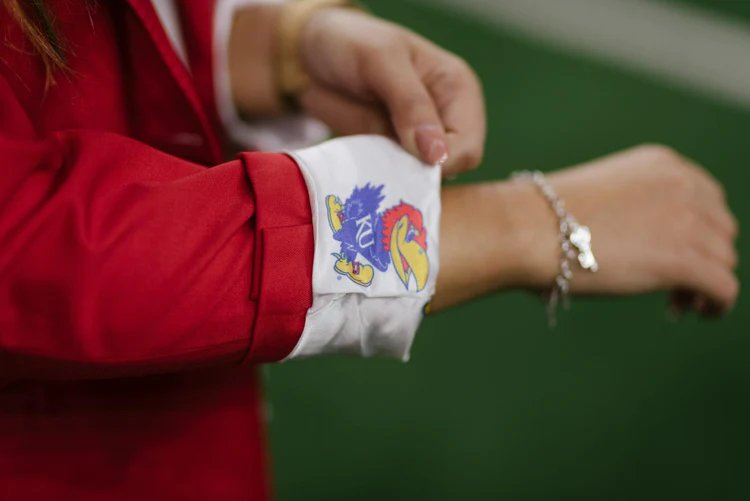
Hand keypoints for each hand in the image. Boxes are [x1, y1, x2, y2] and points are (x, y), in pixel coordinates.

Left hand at [298, 8, 485, 175]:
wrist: (308, 56)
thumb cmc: (351, 43)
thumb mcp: (382, 60)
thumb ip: (411, 104)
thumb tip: (437, 154)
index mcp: (458, 92)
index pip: (467, 147)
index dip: (440, 160)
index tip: (403, 153)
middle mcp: (444, 120)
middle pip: (449, 170)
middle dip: (418, 172)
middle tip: (381, 158)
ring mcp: (417, 142)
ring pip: (420, 181)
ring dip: (396, 177)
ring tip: (367, 156)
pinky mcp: (391, 155)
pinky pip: (393, 181)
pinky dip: (379, 178)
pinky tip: (361, 165)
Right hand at [433, 144, 737, 313]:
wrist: (530, 229)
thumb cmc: (543, 218)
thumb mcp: (601, 195)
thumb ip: (633, 208)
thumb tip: (637, 243)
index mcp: (663, 164)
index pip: (707, 198)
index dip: (697, 230)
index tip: (674, 252)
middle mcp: (684, 186)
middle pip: (720, 229)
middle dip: (704, 256)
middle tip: (675, 283)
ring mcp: (689, 222)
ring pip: (723, 259)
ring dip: (706, 282)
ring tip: (677, 303)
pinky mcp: (686, 260)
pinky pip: (725, 288)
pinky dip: (718, 304)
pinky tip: (699, 312)